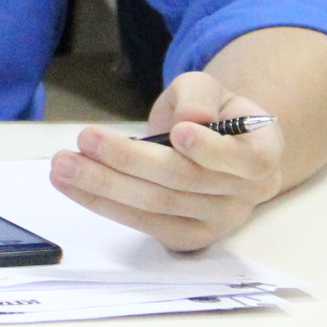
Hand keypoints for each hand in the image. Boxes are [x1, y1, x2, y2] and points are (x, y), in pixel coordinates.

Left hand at [50, 71, 282, 250]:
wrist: (210, 145)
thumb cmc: (210, 112)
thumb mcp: (208, 88)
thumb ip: (200, 96)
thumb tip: (194, 119)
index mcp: (263, 154)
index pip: (247, 160)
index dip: (212, 150)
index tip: (178, 132)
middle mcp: (247, 195)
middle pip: (185, 181)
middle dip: (130, 160)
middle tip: (85, 138)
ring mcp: (217, 221)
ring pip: (157, 205)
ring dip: (103, 186)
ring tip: (63, 164)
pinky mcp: (187, 237)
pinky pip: (143, 224)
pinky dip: (102, 204)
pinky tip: (70, 185)